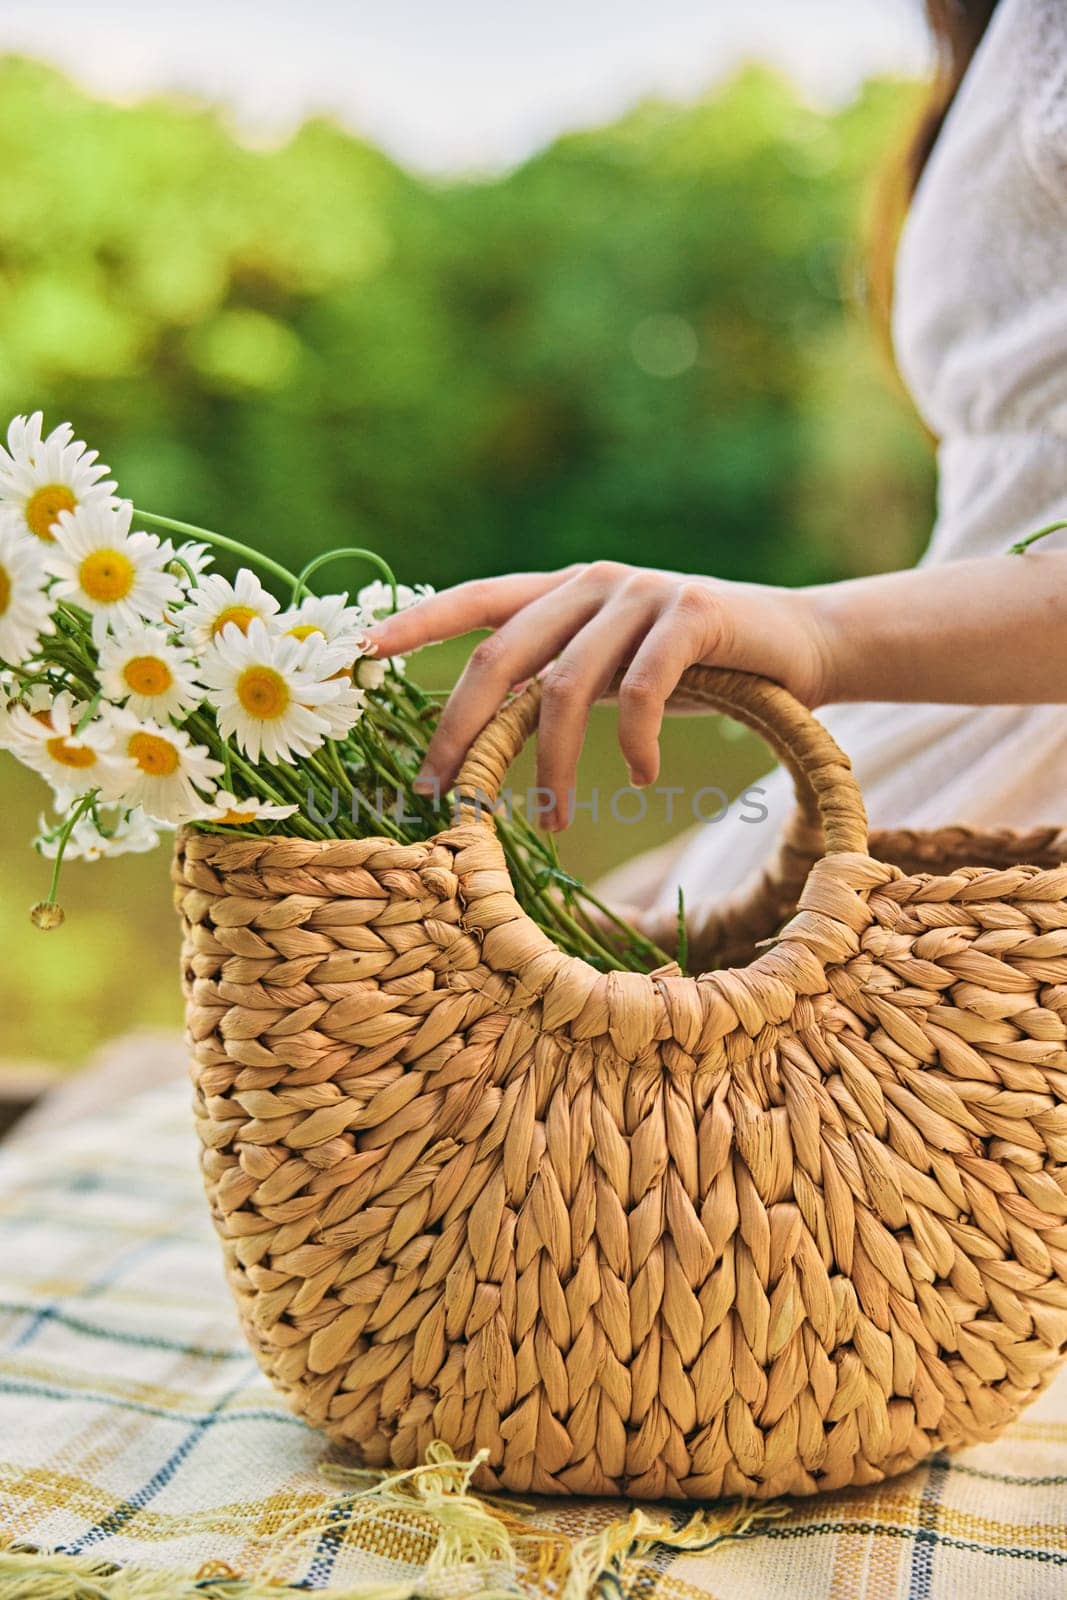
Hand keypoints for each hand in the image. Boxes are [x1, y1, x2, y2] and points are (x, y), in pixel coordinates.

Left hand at [366, 561, 831, 829]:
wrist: (801, 644)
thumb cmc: (697, 669)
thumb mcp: (614, 668)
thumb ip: (557, 676)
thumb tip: (481, 728)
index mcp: (565, 590)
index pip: (476, 598)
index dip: (417, 622)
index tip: (361, 651)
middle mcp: (594, 582)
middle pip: (502, 653)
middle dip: (463, 728)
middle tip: (444, 793)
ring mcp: (643, 594)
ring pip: (567, 686)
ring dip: (552, 766)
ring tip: (552, 823)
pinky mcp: (693, 616)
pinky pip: (640, 691)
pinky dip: (633, 744)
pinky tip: (643, 779)